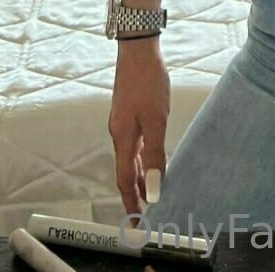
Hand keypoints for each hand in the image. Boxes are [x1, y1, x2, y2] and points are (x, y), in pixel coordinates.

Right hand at [109, 39, 169, 230]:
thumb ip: (155, 155)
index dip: (131, 203)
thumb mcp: (156, 120)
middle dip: (135, 193)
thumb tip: (154, 188)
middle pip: (125, 171)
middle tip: (147, 213)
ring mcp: (122, 123)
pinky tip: (152, 160)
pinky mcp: (128, 113)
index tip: (136, 224)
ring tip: (153, 193)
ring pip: (130, 157)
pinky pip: (134, 144)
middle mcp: (118, 133)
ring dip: (140, 176)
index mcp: (123, 138)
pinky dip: (142, 157)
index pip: (124, 180)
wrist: (138, 50)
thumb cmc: (148, 81)